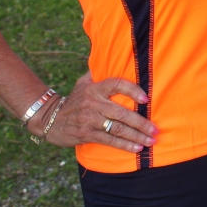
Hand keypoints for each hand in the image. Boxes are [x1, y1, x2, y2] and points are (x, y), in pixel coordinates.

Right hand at [33, 72, 157, 152]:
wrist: (50, 119)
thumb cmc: (74, 99)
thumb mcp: (83, 83)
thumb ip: (99, 74)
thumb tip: (115, 58)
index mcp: (95, 88)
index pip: (117, 85)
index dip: (133, 90)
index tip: (146, 99)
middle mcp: (94, 104)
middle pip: (122, 113)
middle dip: (141, 123)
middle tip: (155, 129)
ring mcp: (91, 120)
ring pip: (118, 129)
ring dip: (136, 136)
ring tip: (151, 141)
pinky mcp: (87, 134)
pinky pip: (109, 140)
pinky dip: (124, 145)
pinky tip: (137, 148)